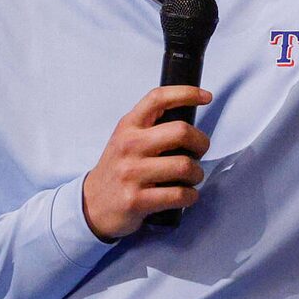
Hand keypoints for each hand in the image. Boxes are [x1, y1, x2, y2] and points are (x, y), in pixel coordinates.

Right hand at [82, 85, 213, 240]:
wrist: (92, 205)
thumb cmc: (118, 170)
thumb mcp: (125, 140)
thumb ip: (149, 127)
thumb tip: (189, 123)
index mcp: (128, 127)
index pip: (158, 99)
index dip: (186, 93)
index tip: (206, 96)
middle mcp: (129, 146)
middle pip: (181, 132)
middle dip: (201, 143)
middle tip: (199, 151)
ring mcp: (132, 174)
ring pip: (185, 166)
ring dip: (197, 174)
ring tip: (191, 178)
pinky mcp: (137, 200)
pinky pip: (179, 195)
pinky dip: (190, 196)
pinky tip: (185, 195)